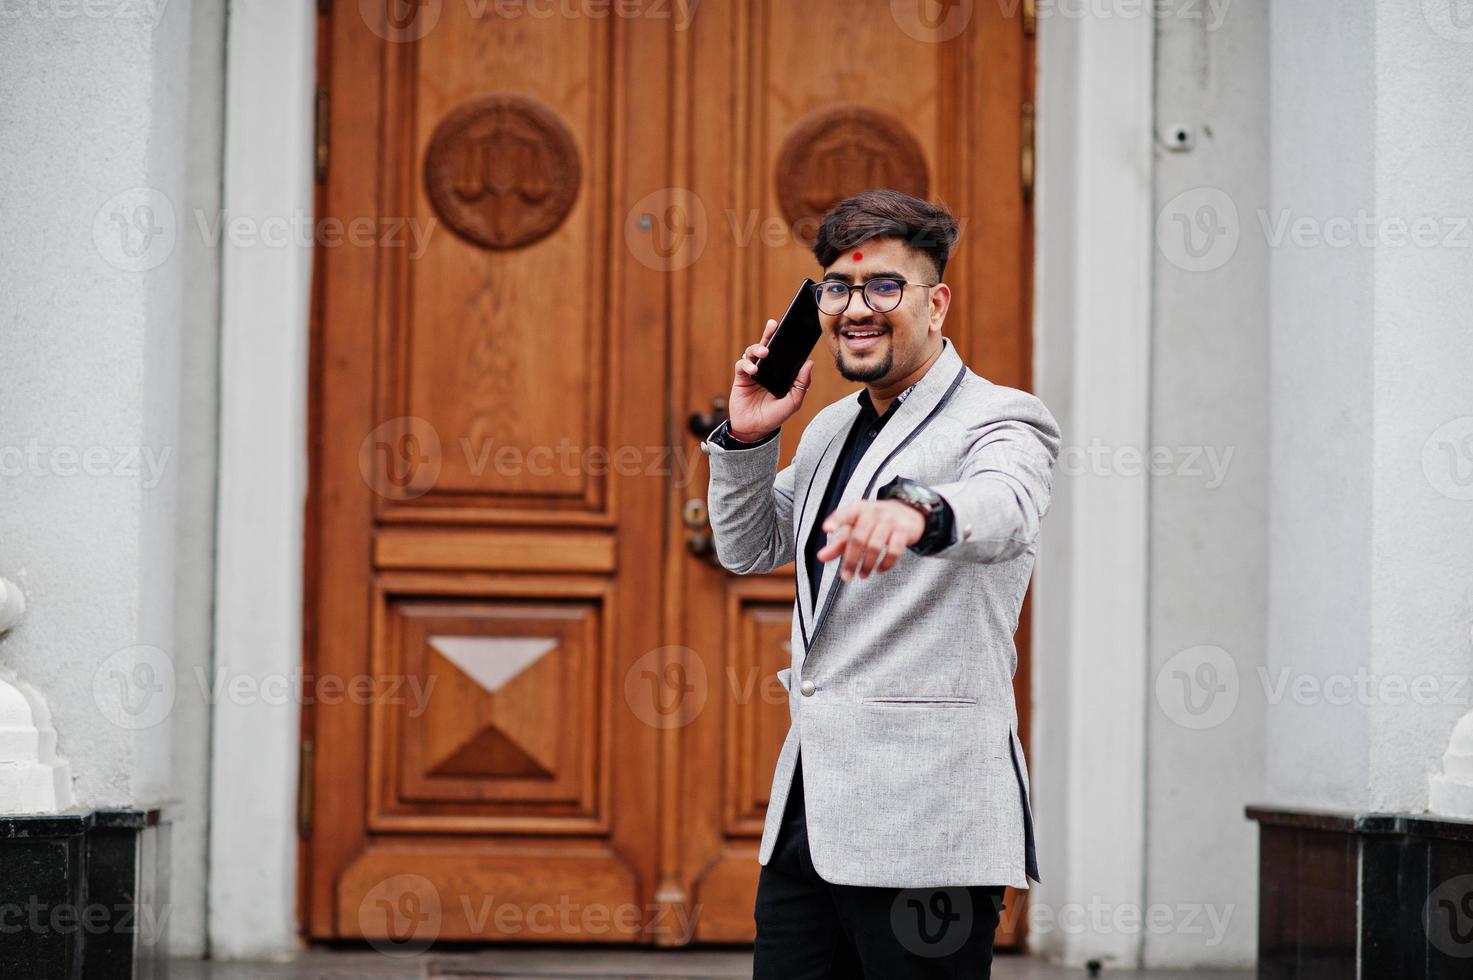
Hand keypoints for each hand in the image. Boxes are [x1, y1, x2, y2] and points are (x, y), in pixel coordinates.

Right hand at [727, 318, 814, 440]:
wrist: (754, 429)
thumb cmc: (774, 417)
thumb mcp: (792, 402)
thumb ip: (802, 384)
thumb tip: (810, 363)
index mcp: (780, 373)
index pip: (783, 353)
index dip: (785, 340)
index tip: (790, 328)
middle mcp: (767, 370)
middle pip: (767, 346)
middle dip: (769, 334)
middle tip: (773, 326)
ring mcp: (753, 372)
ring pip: (752, 352)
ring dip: (757, 349)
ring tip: (764, 353)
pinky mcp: (741, 378)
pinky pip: (742, 365)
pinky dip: (746, 364)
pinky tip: (753, 370)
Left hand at [817, 500, 925, 580]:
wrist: (907, 511)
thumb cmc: (875, 521)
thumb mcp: (855, 528)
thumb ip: (838, 543)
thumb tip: (821, 557)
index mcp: (858, 509)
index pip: (845, 514)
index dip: (836, 521)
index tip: (826, 529)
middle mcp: (873, 512)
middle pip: (858, 538)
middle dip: (851, 560)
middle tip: (847, 576)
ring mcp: (890, 520)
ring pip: (875, 546)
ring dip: (867, 564)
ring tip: (862, 575)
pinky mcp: (904, 530)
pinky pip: (894, 550)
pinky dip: (886, 563)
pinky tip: (879, 570)